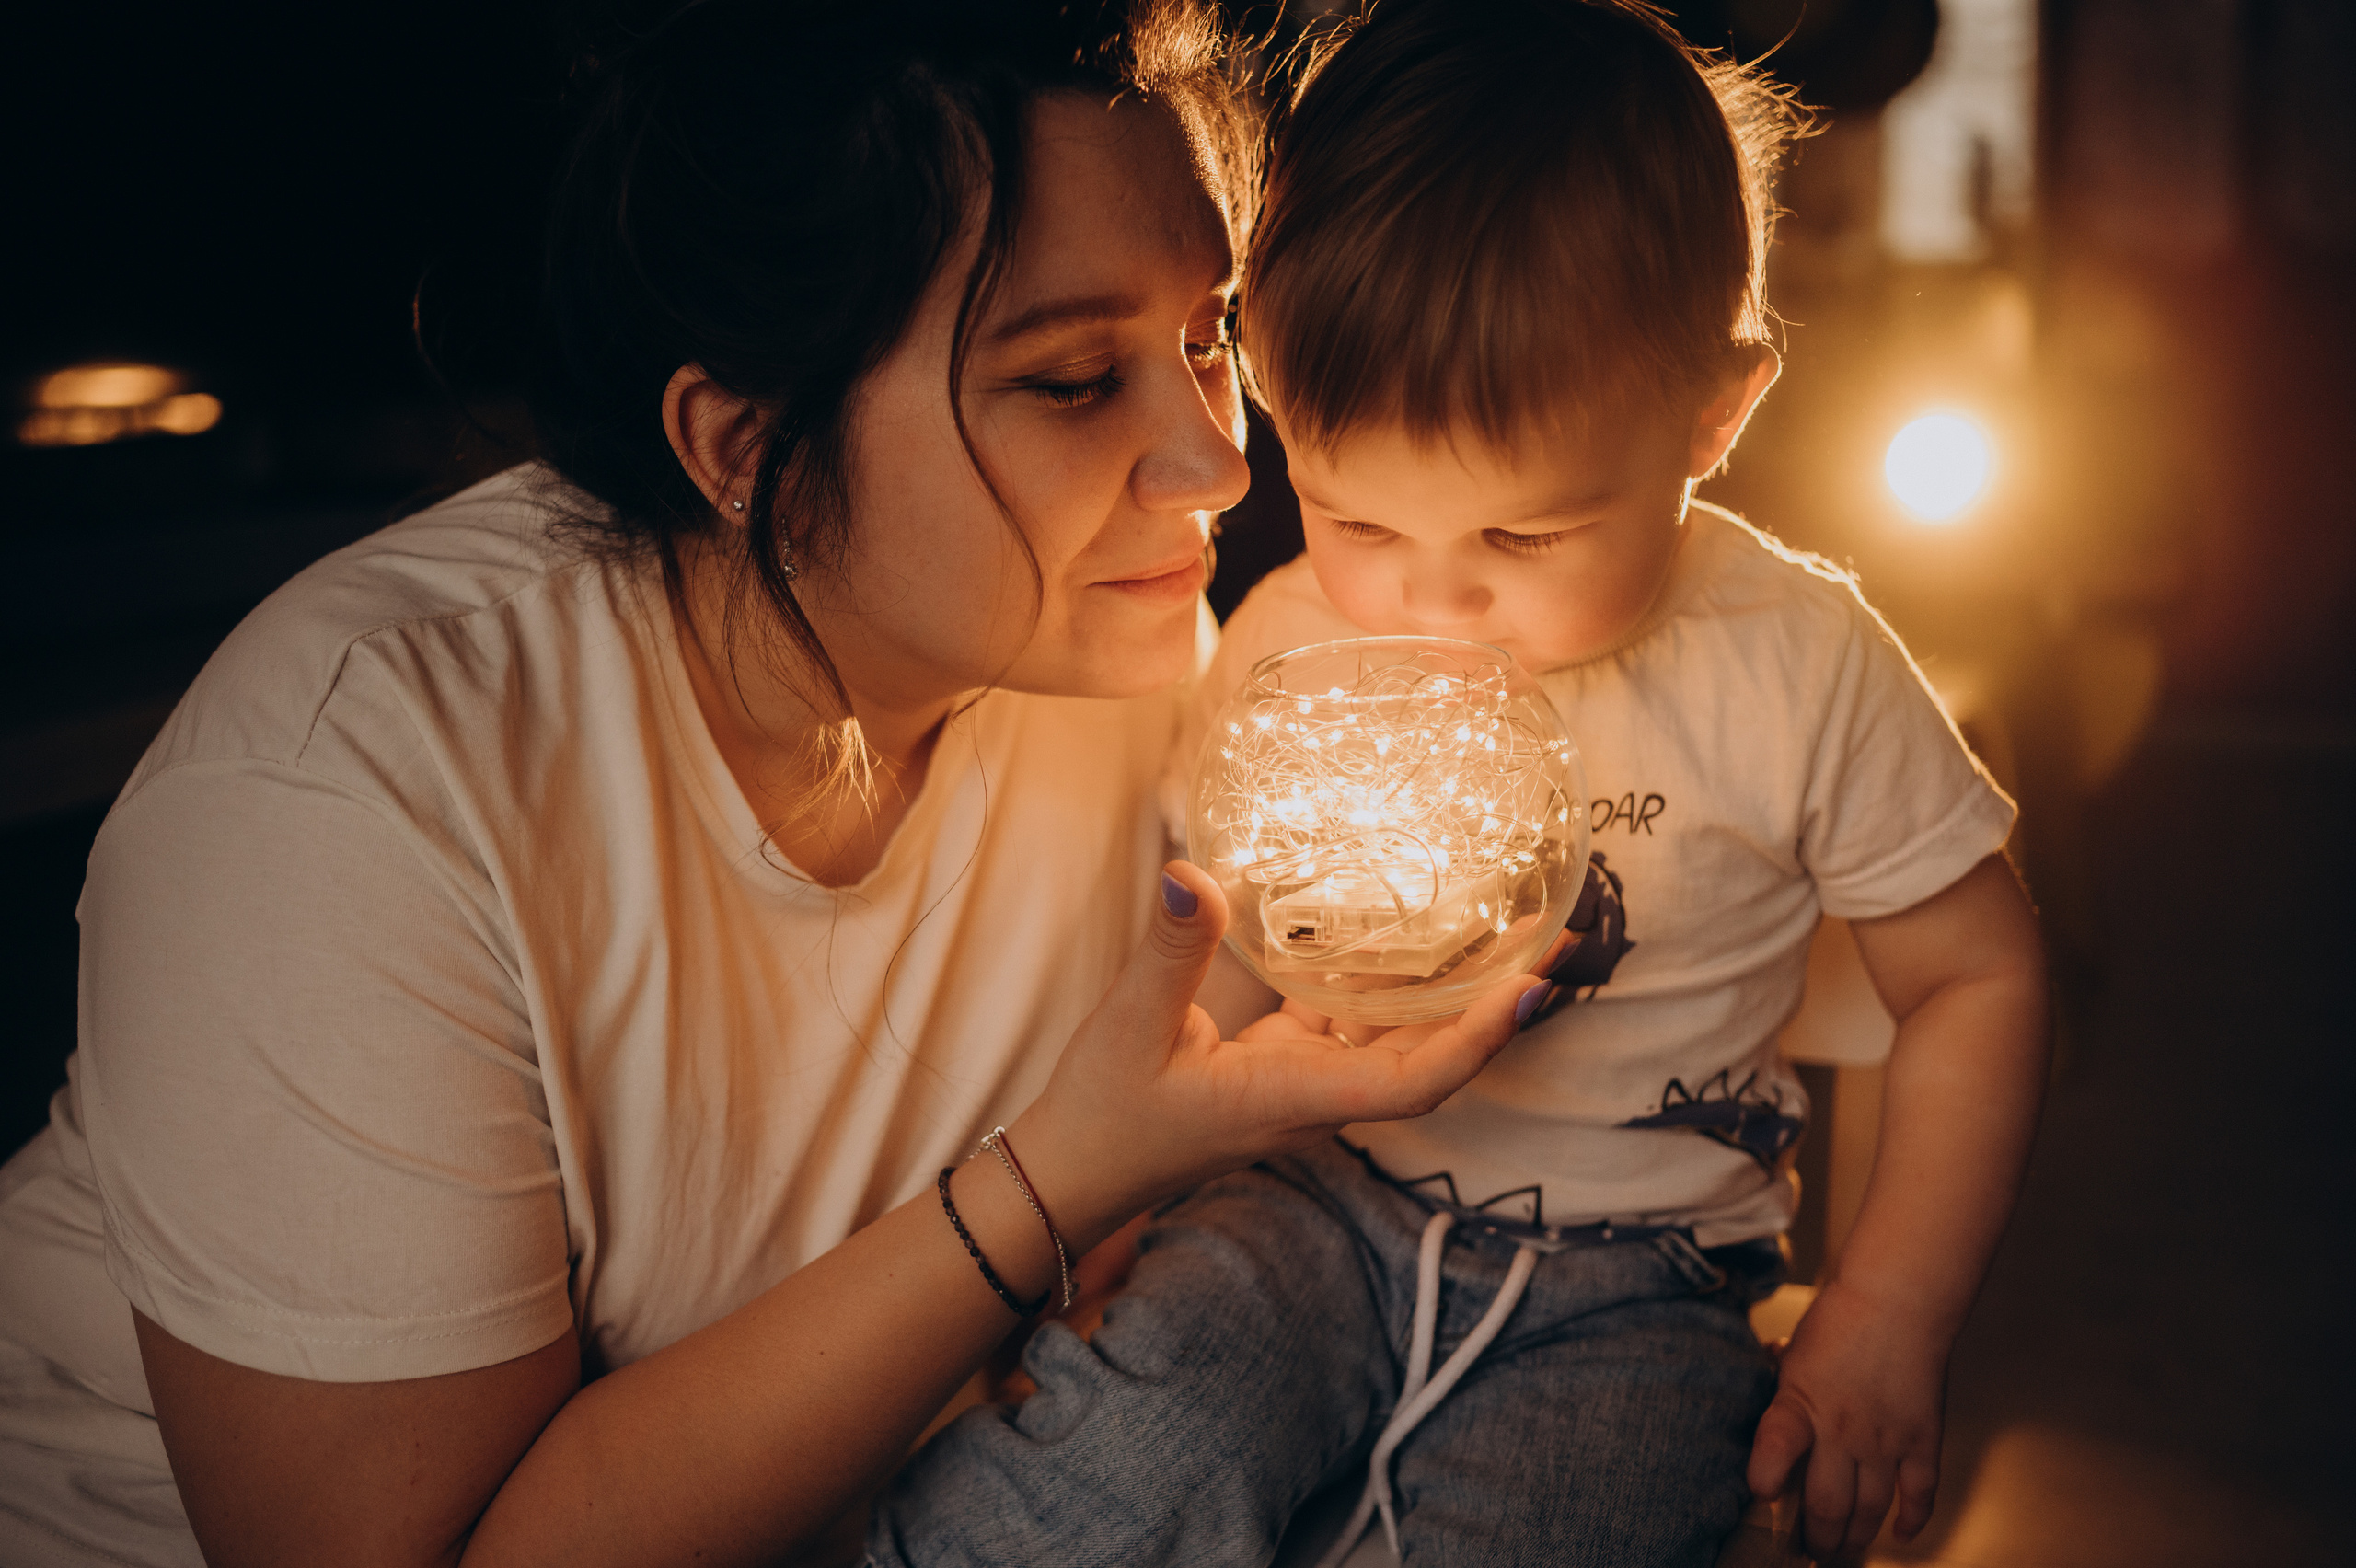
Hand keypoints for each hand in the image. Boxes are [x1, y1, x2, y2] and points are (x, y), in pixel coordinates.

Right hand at [1013, 861, 1549, 1250]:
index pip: (1413, 1083)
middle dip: (1493, 1006)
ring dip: (1449, 993)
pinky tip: (1396, 932)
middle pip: (1430, 1058)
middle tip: (1551, 938)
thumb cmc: (1102, 1112)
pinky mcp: (1286, 1069)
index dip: (1478, 1040)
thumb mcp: (1128, 1022)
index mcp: (1294, 1098)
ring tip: (1501, 928)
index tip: (1530, 992)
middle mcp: (1317, 1098)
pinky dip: (1385, 986)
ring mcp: (1306, 1085)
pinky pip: (1355, 1027)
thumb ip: (1172, 950)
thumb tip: (1192, 875)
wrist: (1074, 1172)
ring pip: (1398, 1041)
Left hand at [1745, 1280, 1948, 1557]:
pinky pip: (1919, 1495)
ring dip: (1854, 1537)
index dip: (1764, 1480)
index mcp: (1800, 1405)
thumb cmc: (1837, 1321)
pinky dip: (1911, 1521)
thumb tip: (1769, 1414)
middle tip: (1805, 1550)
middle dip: (1814, 1537)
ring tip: (1841, 1551)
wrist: (1898, 1300)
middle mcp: (1842, 1432)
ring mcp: (1886, 1442)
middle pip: (1827, 1505)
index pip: (1774, 1450)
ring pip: (1869, 1511)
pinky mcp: (1923, 1441)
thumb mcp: (1792, 1356)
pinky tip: (1898, 1535)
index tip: (1762, 1495)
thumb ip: (1782, 1393)